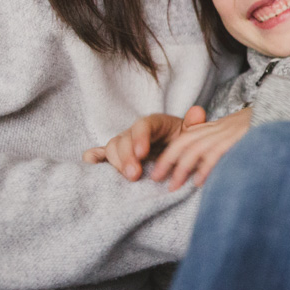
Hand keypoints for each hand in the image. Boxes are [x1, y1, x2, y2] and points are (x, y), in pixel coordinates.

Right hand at [82, 110, 196, 180]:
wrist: (178, 153)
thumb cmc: (185, 142)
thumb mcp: (193, 133)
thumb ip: (194, 124)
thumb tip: (197, 112)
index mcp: (154, 123)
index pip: (143, 125)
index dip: (140, 138)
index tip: (142, 153)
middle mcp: (135, 132)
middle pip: (124, 139)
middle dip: (127, 157)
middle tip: (135, 175)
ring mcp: (123, 144)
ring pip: (111, 148)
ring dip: (116, 163)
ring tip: (128, 178)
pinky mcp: (116, 156)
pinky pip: (98, 154)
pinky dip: (93, 159)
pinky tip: (92, 167)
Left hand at [151, 107, 251, 189]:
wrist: (281, 112)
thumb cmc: (259, 129)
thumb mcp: (234, 135)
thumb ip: (218, 147)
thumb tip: (203, 170)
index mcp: (214, 127)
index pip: (184, 140)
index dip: (169, 155)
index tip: (158, 173)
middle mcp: (218, 129)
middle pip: (184, 144)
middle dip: (168, 162)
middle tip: (158, 180)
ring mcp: (228, 133)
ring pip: (196, 150)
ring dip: (182, 169)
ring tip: (174, 186)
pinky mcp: (238, 139)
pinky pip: (217, 154)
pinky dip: (206, 168)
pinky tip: (199, 182)